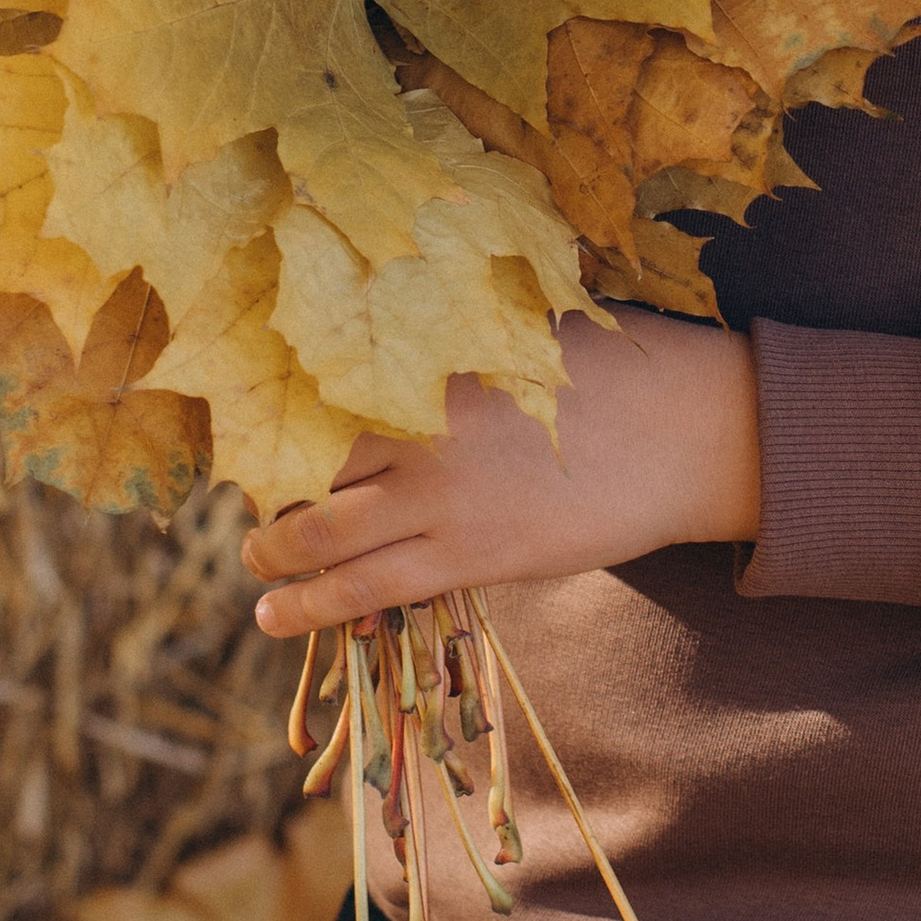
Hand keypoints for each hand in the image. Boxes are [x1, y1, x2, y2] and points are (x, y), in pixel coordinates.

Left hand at [242, 305, 760, 634]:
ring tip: (252, 559)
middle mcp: (420, 428)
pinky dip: (310, 605)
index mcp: (428, 359)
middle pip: (303, 461)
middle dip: (259, 484)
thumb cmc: (610, 365)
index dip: (268, 406)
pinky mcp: (469, 555)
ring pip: (319, 533)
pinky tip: (275, 614)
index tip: (238, 414)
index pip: (317, 384)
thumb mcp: (519, 325)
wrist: (682, 431)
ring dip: (270, 551)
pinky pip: (367, 588)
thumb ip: (450, 329)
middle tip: (242, 494)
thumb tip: (389, 306)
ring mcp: (441, 497)